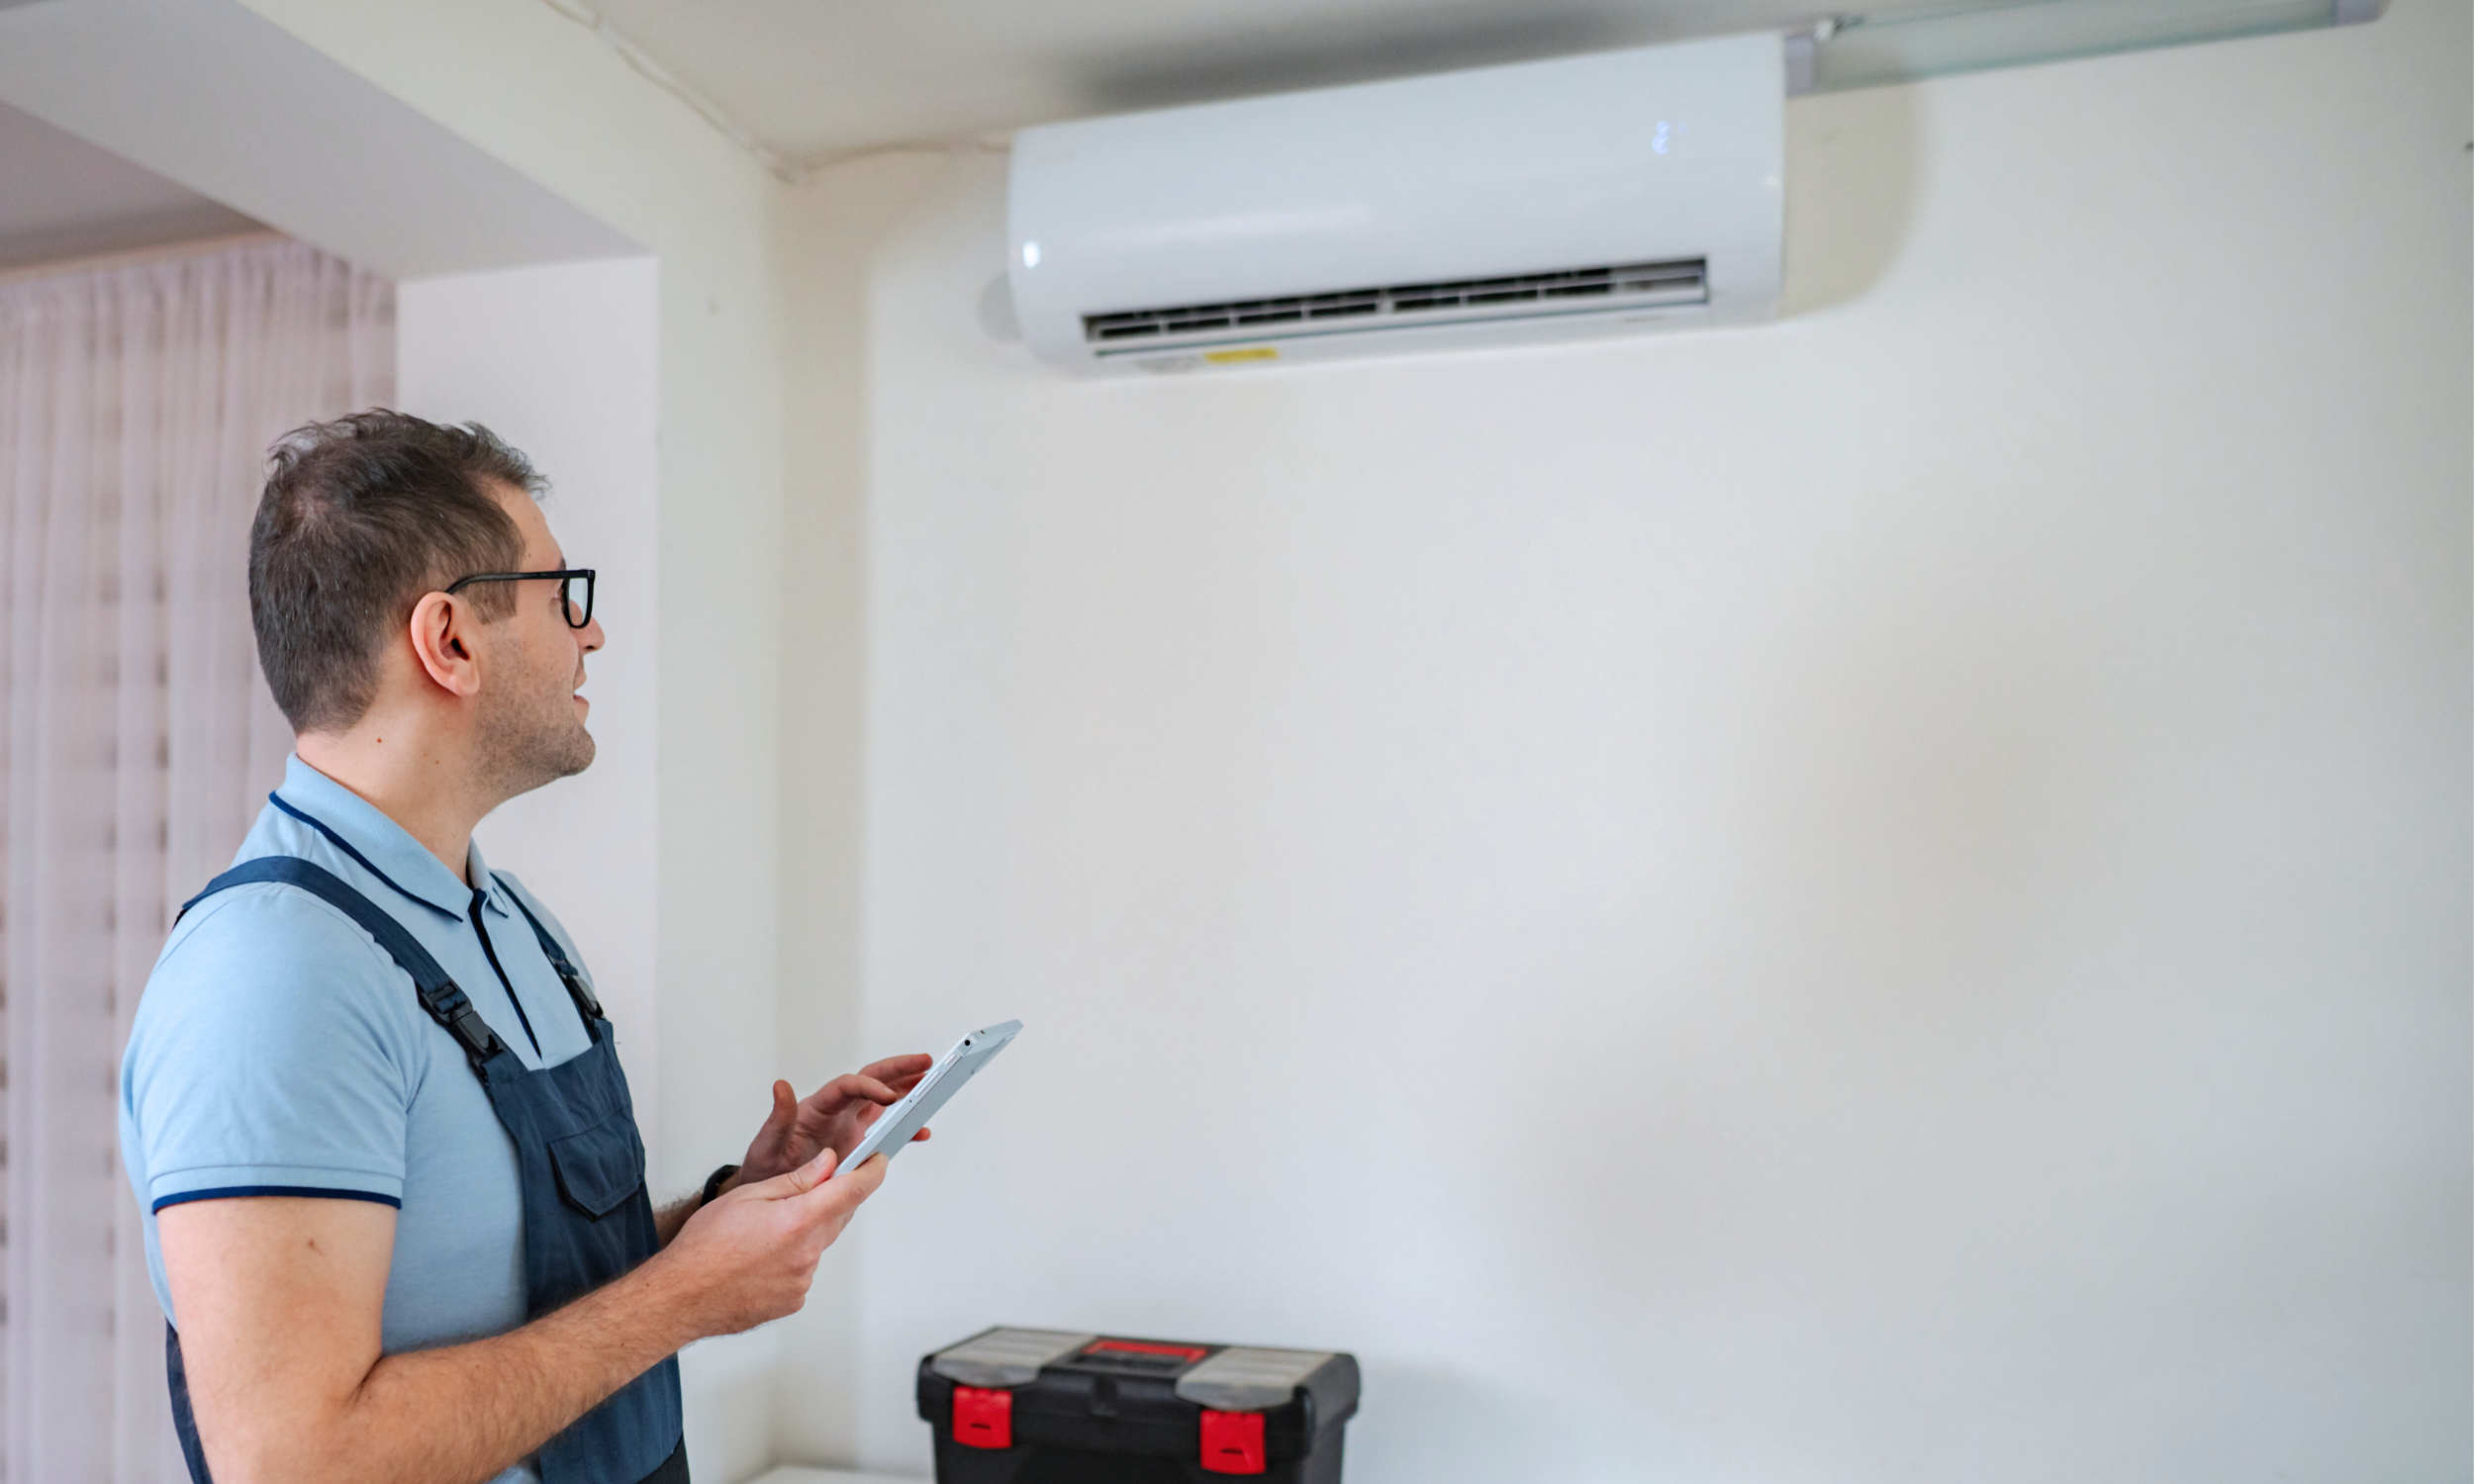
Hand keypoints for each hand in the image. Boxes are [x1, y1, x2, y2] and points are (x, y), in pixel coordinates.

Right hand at [660, 1146, 887, 1336]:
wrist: (682, 1296)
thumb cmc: (705, 1246)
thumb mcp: (748, 1196)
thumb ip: (795, 1180)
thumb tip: (827, 1163)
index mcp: (798, 1220)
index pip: (853, 1190)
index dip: (871, 1171)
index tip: (877, 1160)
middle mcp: (807, 1253)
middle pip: (837, 1217)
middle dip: (828, 1201)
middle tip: (801, 1195)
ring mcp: (802, 1280)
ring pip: (818, 1245)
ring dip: (804, 1233)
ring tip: (762, 1235)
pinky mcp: (794, 1300)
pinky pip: (803, 1271)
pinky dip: (791, 1259)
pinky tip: (760, 1259)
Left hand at [732, 1055, 934, 1188]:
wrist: (769, 1192)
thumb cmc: (765, 1168)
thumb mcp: (766, 1146)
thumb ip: (778, 1119)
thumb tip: (780, 1087)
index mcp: (818, 1107)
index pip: (849, 1086)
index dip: (871, 1087)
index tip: (890, 1097)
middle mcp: (837, 1110)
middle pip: (872, 1080)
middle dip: (899, 1070)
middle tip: (925, 1063)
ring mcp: (849, 1124)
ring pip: (883, 1098)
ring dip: (907, 1088)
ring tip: (930, 1084)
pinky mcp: (857, 1141)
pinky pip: (885, 1127)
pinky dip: (904, 1127)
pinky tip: (920, 1130)